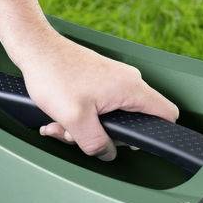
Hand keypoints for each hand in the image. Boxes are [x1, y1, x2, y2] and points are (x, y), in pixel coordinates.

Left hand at [15, 31, 178, 160]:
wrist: (35, 49)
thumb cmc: (54, 75)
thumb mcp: (76, 119)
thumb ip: (96, 143)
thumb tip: (107, 153)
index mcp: (131, 88)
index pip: (166, 114)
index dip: (156, 135)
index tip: (130, 144)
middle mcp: (126, 82)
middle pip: (130, 122)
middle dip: (101, 136)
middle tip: (76, 136)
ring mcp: (111, 81)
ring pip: (107, 118)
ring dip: (82, 129)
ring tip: (59, 125)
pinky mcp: (97, 81)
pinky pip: (95, 108)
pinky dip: (76, 117)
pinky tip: (56, 119)